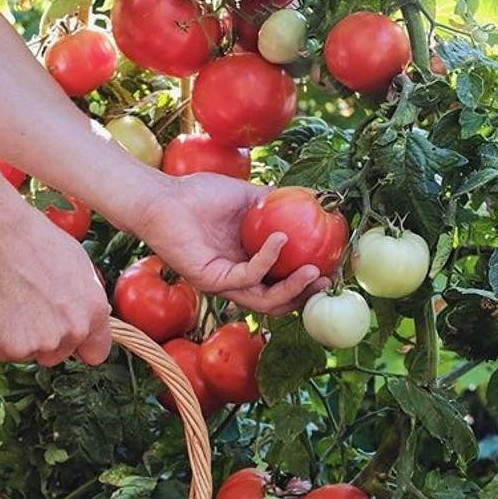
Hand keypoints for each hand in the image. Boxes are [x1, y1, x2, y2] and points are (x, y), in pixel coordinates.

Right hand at [0, 207, 110, 365]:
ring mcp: (39, 344)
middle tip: (26, 307)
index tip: (66, 337)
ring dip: (18, 338)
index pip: (97, 353)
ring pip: (28, 353)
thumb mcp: (78, 264)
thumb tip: (87, 312)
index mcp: (94, 312)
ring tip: (8, 302)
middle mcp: (72, 332)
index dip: (80, 346)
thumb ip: (86, 298)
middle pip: (58, 355)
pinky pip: (1, 352)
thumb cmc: (33, 241)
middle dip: (44, 339)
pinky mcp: (5, 349)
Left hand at [134, 173, 330, 314]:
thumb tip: (314, 196)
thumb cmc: (200, 196)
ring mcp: (224, 282)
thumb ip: (278, 202)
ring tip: (312, 271)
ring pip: (264, 301)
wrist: (165, 197)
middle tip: (326, 280)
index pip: (282, 283)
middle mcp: (238, 279)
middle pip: (278, 302)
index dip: (308, 281)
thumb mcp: (249, 197)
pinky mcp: (210, 279)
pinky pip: (246, 277)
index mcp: (249, 263)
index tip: (333, 267)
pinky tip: (279, 239)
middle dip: (305, 295)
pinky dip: (266, 260)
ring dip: (292, 288)